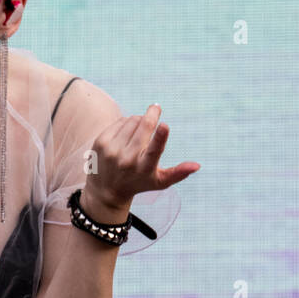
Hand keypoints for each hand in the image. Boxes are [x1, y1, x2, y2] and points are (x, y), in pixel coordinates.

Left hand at [84, 104, 199, 211]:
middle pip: (143, 127)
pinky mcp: (101, 142)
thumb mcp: (159, 181)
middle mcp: (127, 159)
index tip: (164, 125)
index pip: (153, 151)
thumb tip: (197, 165)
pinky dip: (127, 122)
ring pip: (132, 121)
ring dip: (140, 120)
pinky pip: (120, 121)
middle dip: (152, 114)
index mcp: (144, 168)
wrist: (105, 190)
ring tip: (140, 129)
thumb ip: (179, 173)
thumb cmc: (139, 182)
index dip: (160, 137)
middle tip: (156, 107)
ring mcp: (112, 150)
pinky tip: (127, 132)